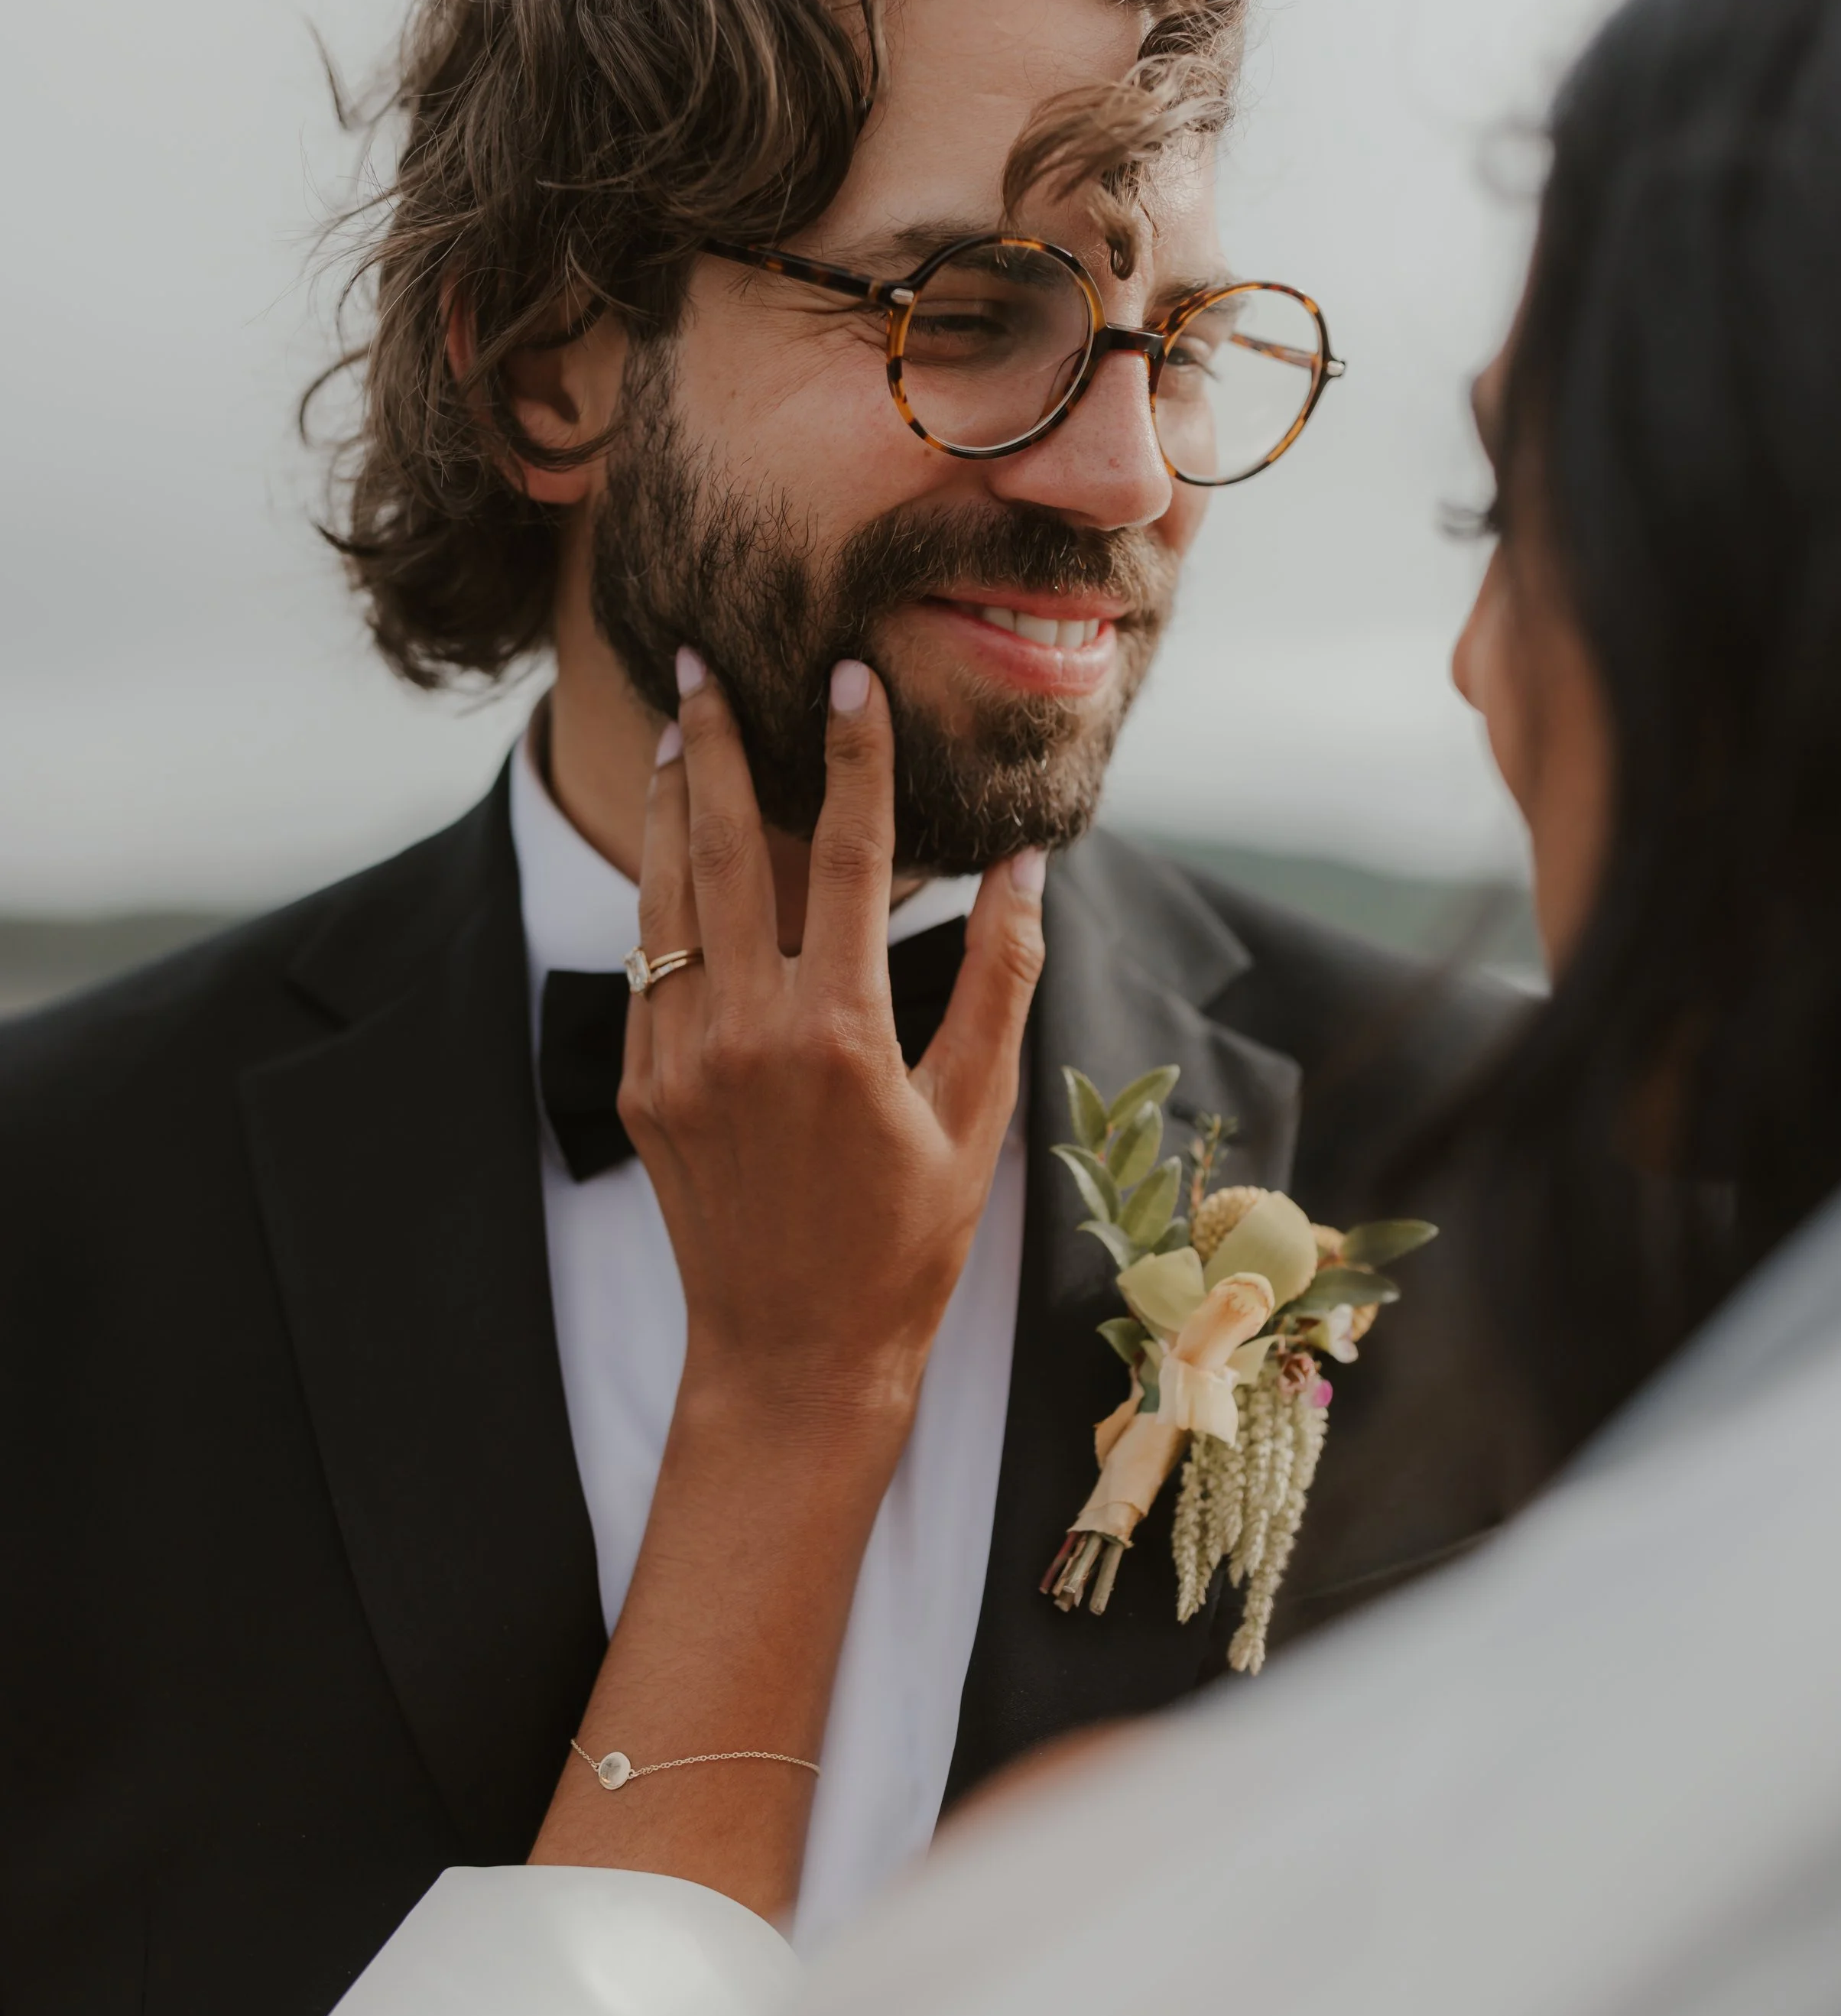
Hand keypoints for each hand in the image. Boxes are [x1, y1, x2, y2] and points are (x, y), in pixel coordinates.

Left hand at [619, 649, 1045, 1455]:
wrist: (792, 1355)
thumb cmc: (907, 1245)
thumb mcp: (977, 1117)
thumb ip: (999, 982)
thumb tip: (1025, 867)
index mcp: (840, 1032)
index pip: (853, 855)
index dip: (854, 756)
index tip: (849, 677)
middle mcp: (747, 1032)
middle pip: (728, 848)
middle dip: (718, 744)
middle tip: (702, 659)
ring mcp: (679, 1060)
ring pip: (665, 897)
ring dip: (672, 804)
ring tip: (680, 729)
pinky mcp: (641, 1088)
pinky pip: (646, 968)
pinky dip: (659, 897)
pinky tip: (674, 851)